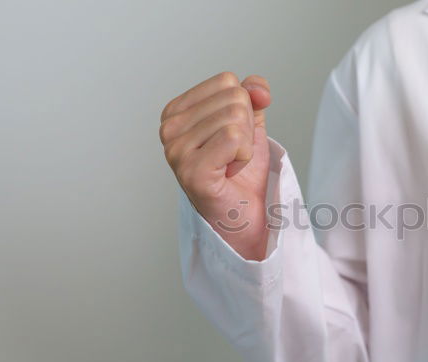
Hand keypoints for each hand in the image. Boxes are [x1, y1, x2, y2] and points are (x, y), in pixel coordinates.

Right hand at [160, 72, 272, 259]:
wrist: (242, 213)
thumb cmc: (239, 170)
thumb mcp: (249, 123)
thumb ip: (253, 96)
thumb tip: (259, 89)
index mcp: (175, 111)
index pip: (227, 81)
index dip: (243, 109)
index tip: (230, 138)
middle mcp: (168, 128)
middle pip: (234, 99)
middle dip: (247, 128)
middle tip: (232, 155)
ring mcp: (176, 150)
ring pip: (237, 118)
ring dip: (246, 146)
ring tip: (229, 165)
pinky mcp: (191, 170)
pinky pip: (235, 139)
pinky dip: (244, 157)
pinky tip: (229, 173)